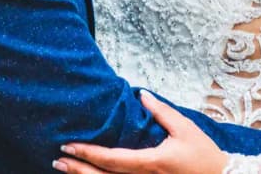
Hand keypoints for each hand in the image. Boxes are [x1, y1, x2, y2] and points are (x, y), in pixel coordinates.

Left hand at [55, 94, 226, 173]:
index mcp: (151, 164)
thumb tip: (141, 95)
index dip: (89, 153)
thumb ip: (161, 112)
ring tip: (64, 168)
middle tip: (57, 158)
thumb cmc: (203, 156)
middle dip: (78, 169)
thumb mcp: (184, 129)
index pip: (112, 160)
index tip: (69, 144)